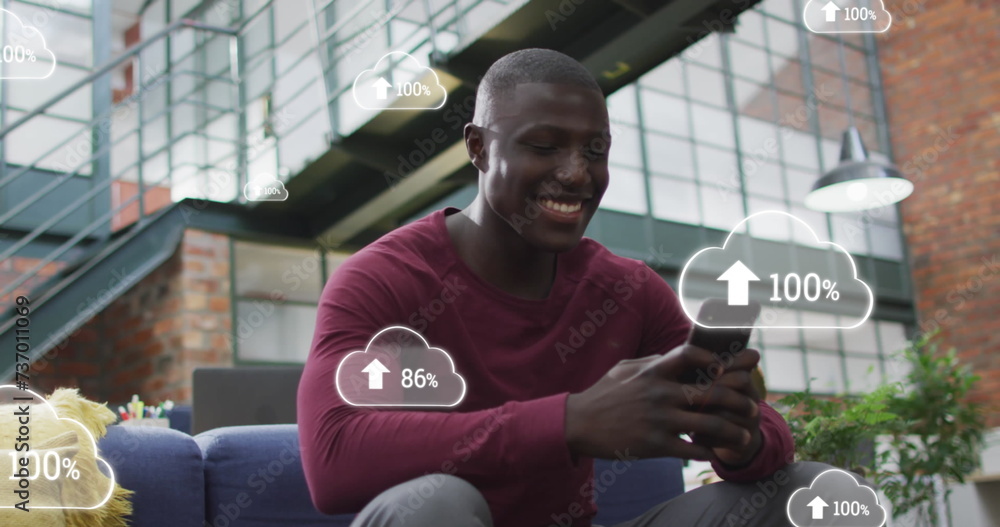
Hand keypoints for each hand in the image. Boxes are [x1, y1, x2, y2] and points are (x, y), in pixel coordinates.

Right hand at [564, 345, 755, 460]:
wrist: (577, 424)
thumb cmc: (602, 395)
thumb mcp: (624, 369)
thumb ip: (651, 363)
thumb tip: (673, 358)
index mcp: (653, 371)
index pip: (691, 355)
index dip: (714, 359)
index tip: (726, 368)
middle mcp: (660, 393)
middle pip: (712, 392)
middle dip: (739, 400)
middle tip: (752, 406)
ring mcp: (659, 420)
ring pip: (710, 424)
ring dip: (733, 431)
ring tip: (744, 436)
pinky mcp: (655, 444)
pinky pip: (692, 449)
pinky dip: (710, 452)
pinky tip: (718, 454)